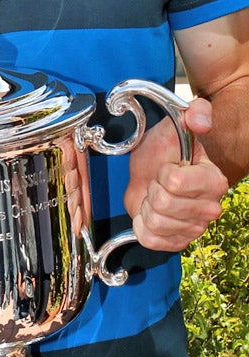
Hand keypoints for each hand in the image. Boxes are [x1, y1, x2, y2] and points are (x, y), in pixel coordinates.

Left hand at [124, 98, 226, 251]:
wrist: (151, 172)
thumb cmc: (164, 152)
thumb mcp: (175, 127)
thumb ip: (194, 113)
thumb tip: (200, 120)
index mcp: (214, 181)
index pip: (175, 182)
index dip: (163, 172)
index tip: (166, 166)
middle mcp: (209, 208)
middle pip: (163, 203)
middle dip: (153, 189)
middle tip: (158, 183)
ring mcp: (195, 228)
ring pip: (155, 223)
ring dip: (147, 207)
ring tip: (155, 197)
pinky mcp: (178, 242)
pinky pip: (150, 240)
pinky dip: (142, 226)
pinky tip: (150, 214)